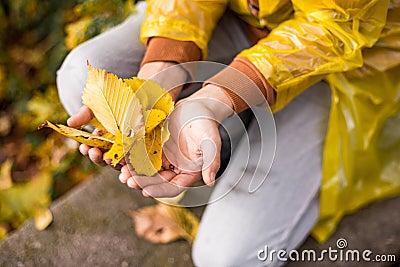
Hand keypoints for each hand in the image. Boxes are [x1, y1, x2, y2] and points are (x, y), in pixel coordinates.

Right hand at [67, 61, 186, 167]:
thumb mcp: (101, 104)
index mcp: (107, 141)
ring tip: (111, 161)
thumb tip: (70, 122)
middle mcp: (121, 148)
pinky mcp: (151, 149)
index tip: (85, 147)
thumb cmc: (121, 98)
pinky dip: (138, 167)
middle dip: (100, 158)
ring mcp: (136, 150)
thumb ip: (86, 114)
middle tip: (95, 153)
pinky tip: (132, 166)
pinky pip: (144, 161)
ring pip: (125, 164)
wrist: (146, 91)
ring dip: (117, 166)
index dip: (89, 151)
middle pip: (109, 160)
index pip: (96, 151)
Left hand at [119, 84, 233, 197]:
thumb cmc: (206, 124)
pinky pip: (142, 156)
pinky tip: (123, 160)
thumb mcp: (211, 141)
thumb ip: (211, 161)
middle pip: (157, 181)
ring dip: (135, 174)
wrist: (197, 107)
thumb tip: (210, 180)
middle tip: (129, 182)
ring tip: (123, 174)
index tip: (146, 191)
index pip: (173, 187)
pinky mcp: (155, 148)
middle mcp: (176, 169)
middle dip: (142, 183)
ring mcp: (164, 159)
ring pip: (147, 171)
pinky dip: (133, 160)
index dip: (160, 190)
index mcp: (189, 172)